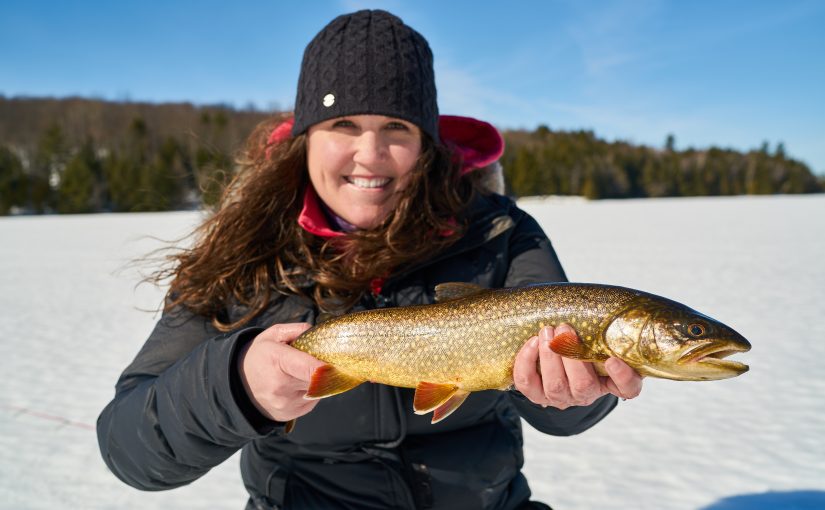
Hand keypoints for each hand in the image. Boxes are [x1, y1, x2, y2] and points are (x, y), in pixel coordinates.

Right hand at [237, 322, 323, 422]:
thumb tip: (319, 334)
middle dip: (324, 370)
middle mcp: (281, 386)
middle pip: (319, 379)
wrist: (239, 385)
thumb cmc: (260, 356)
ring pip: (318, 390)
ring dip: (317, 381)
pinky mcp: (290, 414)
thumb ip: (297, 330)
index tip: (336, 363)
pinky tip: (297, 384)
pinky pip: (312, 400)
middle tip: (319, 360)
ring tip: (301, 373)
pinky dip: (311, 391)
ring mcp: (286, 403)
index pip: (310, 369)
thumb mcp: (272, 335)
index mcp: (277, 361)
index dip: (327, 368)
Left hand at [513, 323, 642, 409]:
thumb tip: (600, 304)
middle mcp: (586, 394)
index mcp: (608, 381)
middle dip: (571, 356)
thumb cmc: (579, 343)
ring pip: (554, 386)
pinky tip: (533, 341)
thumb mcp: (595, 338)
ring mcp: (560, 397)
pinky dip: (527, 361)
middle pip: (583, 385)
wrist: (551, 355)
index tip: (612, 360)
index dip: (622, 378)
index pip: (627, 389)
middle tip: (564, 328)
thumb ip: (601, 329)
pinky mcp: (536, 395)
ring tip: (547, 330)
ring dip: (549, 356)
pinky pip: (527, 383)